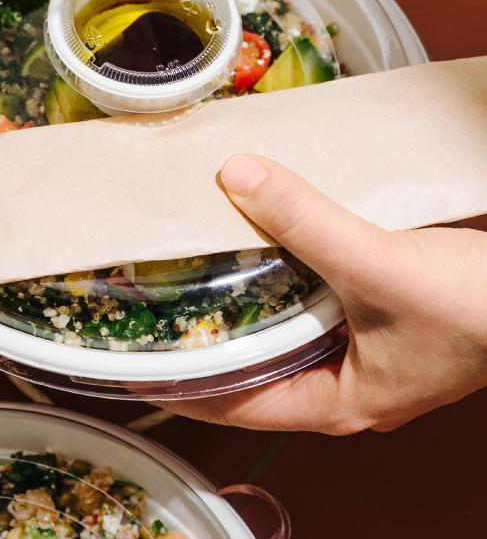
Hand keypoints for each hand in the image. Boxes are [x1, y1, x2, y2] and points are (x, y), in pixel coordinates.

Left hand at [158, 155, 486, 433]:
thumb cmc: (481, 309)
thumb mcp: (378, 266)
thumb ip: (304, 221)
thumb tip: (234, 176)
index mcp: (337, 402)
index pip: (230, 403)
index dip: (176, 378)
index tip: (129, 347)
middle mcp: (343, 374)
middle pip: (253, 352)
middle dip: (209, 315)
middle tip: (157, 275)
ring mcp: (362, 336)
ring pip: (284, 309)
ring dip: (249, 273)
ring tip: (199, 236)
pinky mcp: (377, 296)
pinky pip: (315, 276)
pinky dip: (288, 248)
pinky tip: (264, 213)